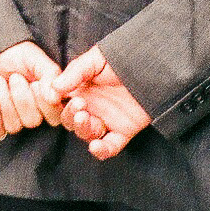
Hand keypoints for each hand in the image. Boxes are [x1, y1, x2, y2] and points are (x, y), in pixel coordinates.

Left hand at [0, 41, 63, 142]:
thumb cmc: (12, 56)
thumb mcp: (34, 57)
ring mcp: (12, 120)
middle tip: (15, 78)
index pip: (55, 116)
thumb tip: (55, 97)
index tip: (37, 84)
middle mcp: (32, 113)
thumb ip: (50, 74)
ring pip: (14, 125)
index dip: (46, 104)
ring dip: (5, 101)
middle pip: (33, 121)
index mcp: (47, 100)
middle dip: (22, 98)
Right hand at [42, 46, 152, 160]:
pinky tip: (96, 146)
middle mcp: (91, 106)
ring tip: (85, 117)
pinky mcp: (122, 132)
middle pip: (70, 119)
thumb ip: (75, 72)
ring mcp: (106, 120)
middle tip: (79, 105)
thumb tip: (54, 87)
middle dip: (70, 114)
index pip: (60, 100)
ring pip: (85, 133)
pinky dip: (101, 151)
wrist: (155, 68)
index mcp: (81, 89)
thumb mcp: (97, 59)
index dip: (54, 101)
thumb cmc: (124, 59)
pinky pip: (109, 147)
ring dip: (82, 129)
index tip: (54, 97)